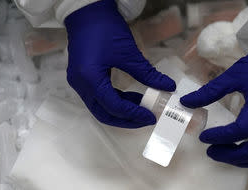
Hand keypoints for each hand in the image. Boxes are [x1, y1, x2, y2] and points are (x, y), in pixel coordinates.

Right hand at [64, 0, 175, 127]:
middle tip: (146, 119)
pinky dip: (115, 100)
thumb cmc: (105, 28)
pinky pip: (98, 97)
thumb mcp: (129, 53)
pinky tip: (132, 97)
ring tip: (142, 107)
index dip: (134, 114)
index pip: (114, 106)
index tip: (151, 117)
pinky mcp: (82, 78)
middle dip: (126, 120)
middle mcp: (80, 84)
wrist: (87, 11)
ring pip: (100, 107)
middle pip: (104, 113)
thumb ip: (148, 74)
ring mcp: (79, 82)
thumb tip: (168, 87)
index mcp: (89, 78)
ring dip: (121, 110)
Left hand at [180, 45, 247, 167]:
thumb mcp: (234, 74)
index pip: (241, 130)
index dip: (220, 137)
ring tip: (225, 155)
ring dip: (244, 161)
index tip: (204, 136)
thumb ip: (210, 91)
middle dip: (231, 156)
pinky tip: (243, 154)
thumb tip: (186, 102)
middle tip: (211, 151)